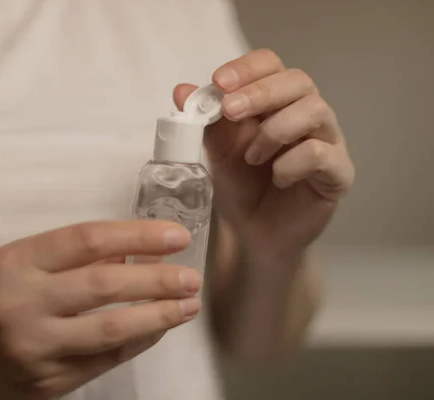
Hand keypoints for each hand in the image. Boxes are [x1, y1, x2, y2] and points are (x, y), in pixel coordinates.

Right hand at [0, 221, 200, 399]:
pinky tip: (159, 328)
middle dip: (158, 279)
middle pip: (104, 285)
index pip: (87, 239)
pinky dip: (140, 341)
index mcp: (15, 263)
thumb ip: (71, 256)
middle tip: (191, 276)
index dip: (138, 236)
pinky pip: (107, 359)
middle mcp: (23, 304)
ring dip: (159, 316)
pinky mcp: (49, 381)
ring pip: (111, 330)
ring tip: (188, 305)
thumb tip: (133, 251)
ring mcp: (36, 348)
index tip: (175, 236)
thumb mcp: (18, 265)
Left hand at [174, 49, 354, 255]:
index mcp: (276, 102)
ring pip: (315, 110)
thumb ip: (205, 123)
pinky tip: (278, 179)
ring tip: (252, 158)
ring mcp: (327, 141)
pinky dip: (292, 164)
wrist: (253, 235)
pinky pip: (321, 153)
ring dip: (274, 130)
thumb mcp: (217, 154)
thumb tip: (181, 90)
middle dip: (260, 93)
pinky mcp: (338, 173)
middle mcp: (307, 115)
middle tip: (230, 111)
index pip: (271, 65)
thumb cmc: (241, 188)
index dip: (247, 68)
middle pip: (298, 81)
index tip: (218, 82)